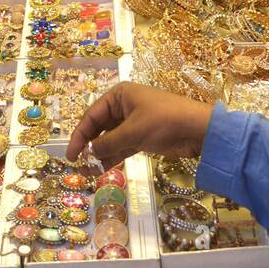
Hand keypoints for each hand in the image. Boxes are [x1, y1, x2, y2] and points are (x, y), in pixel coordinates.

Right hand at [68, 82, 214, 168]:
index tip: (71, 154)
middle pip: (99, 127)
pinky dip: (114, 156)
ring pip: (110, 139)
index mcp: (119, 95)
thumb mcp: (133, 131)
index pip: (91, 115)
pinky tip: (104, 169)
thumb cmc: (164, 121)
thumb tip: (90, 153)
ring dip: (101, 154)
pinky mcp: (143, 136)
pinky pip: (122, 146)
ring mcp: (134, 122)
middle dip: (90, 145)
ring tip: (90, 171)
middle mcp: (124, 106)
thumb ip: (108, 143)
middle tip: (79, 164)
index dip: (79, 135)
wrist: (198, 130)